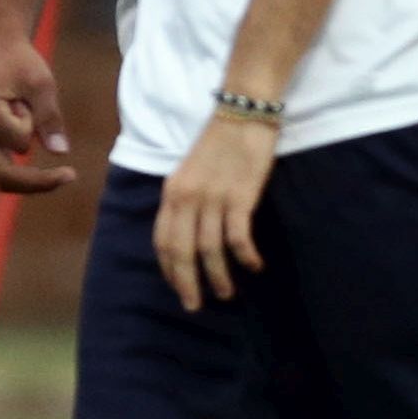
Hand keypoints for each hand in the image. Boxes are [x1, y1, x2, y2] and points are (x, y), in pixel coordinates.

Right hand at [0, 34, 77, 193]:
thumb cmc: (20, 61)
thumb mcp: (41, 83)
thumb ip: (49, 117)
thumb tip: (60, 153)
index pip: (18, 141)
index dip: (34, 126)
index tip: (30, 102)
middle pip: (3, 176)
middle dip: (38, 180)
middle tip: (71, 176)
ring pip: (3, 176)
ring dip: (28, 159)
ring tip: (32, 123)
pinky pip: (3, 168)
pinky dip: (24, 164)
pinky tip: (39, 149)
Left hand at [155, 114, 276, 310]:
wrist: (244, 112)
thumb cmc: (220, 141)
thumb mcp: (190, 170)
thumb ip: (185, 199)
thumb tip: (187, 233)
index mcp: (172, 191)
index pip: (163, 241)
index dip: (169, 270)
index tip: (179, 288)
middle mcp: (188, 198)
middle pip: (181, 252)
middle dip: (187, 284)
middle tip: (195, 306)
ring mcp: (213, 198)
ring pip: (209, 251)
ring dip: (218, 277)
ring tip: (228, 294)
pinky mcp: (240, 197)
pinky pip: (238, 238)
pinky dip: (245, 257)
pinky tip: (254, 266)